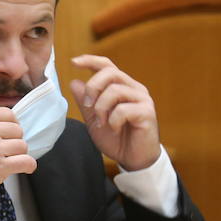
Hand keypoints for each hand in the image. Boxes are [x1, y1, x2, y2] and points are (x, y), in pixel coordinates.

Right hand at [0, 107, 35, 184]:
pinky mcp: (0, 166)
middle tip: (7, 148)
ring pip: (22, 146)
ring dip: (19, 153)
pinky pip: (26, 162)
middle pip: (17, 130)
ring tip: (11, 158)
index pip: (8, 113)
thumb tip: (5, 123)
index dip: (12, 123)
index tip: (10, 131)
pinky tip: (25, 167)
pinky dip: (28, 165)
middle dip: (14, 139)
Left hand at [69, 54, 160, 170]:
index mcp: (122, 87)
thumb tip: (74, 82)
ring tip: (101, 123)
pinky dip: (113, 121)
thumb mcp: (94, 120)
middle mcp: (134, 89)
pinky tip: (115, 129)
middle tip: (87, 105)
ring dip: (101, 108)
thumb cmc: (117, 139)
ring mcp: (142, 99)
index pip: (107, 66)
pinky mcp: (147, 112)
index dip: (91, 60)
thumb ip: (85, 102)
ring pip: (115, 90)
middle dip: (92, 87)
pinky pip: (123, 109)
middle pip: (110, 72)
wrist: (133, 160)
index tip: (74, 62)